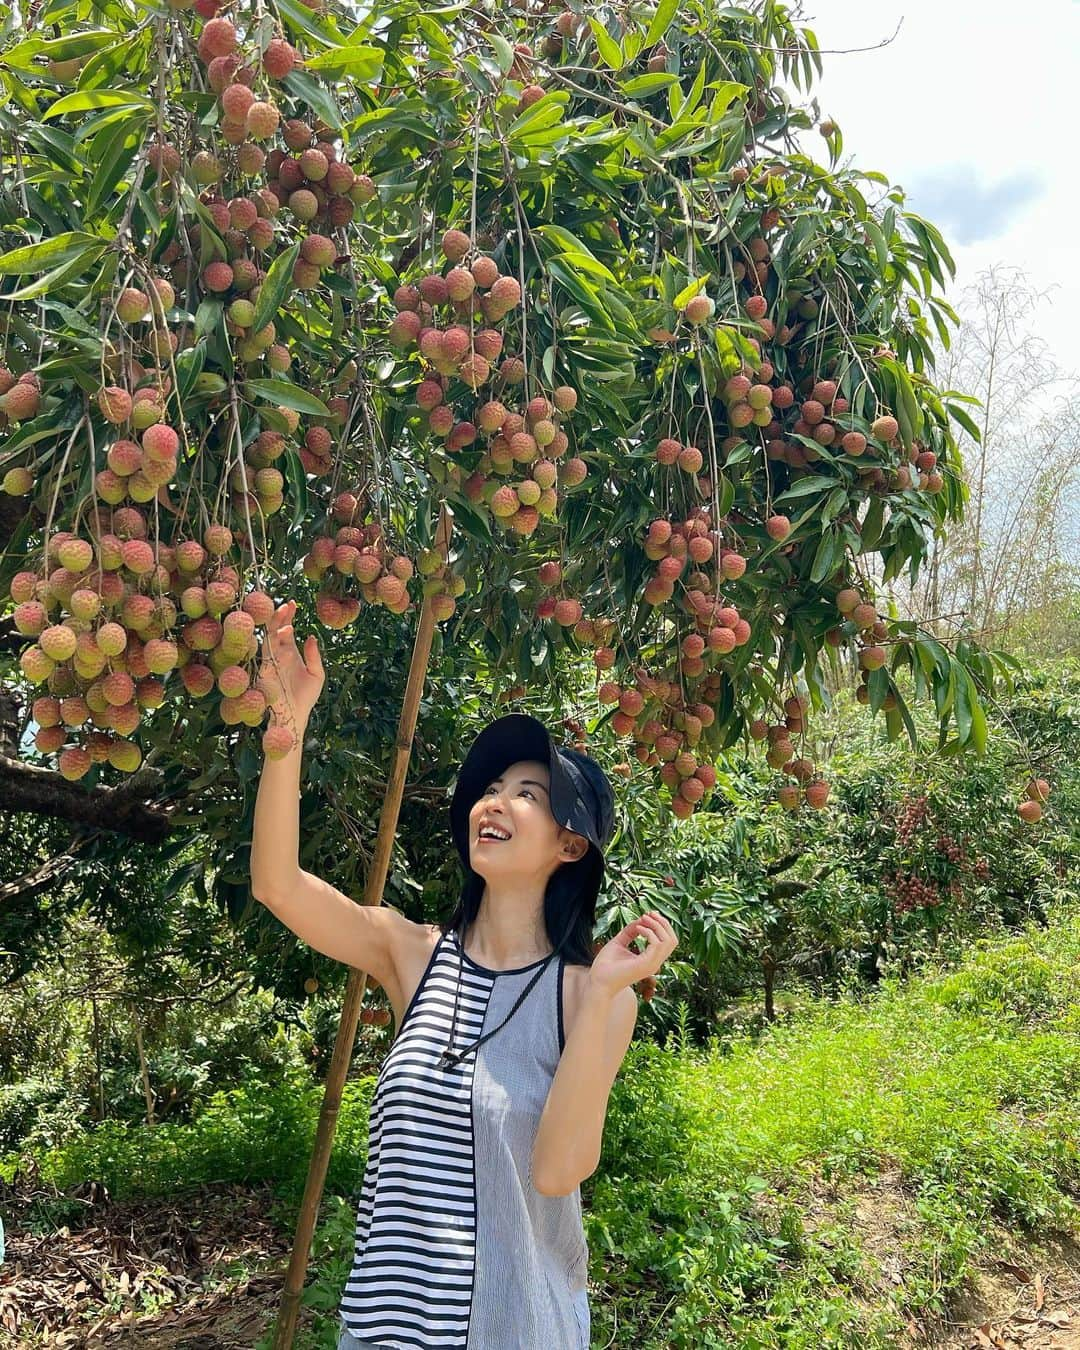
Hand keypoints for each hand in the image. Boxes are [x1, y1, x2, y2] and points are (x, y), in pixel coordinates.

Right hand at [257, 598, 324, 728]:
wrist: (295, 716)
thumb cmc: (306, 697)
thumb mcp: (317, 674)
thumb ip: (314, 656)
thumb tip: (311, 636)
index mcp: (291, 653)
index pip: (288, 630)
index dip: (289, 617)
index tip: (293, 603)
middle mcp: (279, 654)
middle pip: (276, 630)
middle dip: (280, 616)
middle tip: (287, 603)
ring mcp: (271, 661)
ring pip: (269, 637)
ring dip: (275, 625)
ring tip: (283, 612)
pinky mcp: (265, 670)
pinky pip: (265, 652)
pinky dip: (271, 641)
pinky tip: (280, 633)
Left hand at [587, 910, 677, 997]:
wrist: (598, 981)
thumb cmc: (606, 965)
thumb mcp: (619, 942)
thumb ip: (630, 932)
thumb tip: (639, 920)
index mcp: (650, 959)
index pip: (668, 941)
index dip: (661, 925)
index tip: (648, 914)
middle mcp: (654, 963)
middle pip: (673, 940)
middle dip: (662, 923)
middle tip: (648, 914)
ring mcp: (651, 965)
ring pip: (668, 941)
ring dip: (656, 925)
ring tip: (642, 919)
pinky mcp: (646, 965)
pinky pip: (657, 944)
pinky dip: (649, 932)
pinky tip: (637, 928)